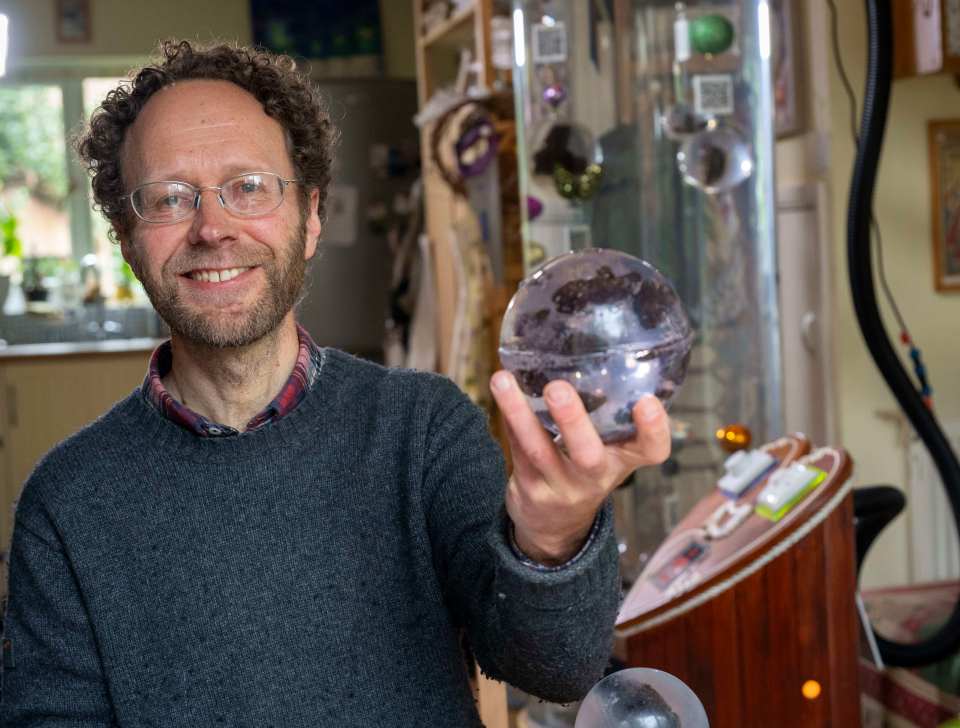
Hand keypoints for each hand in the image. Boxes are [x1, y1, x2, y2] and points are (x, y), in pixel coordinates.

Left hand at [490, 370, 670, 565]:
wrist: (556, 526)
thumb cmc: (587, 470)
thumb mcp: (611, 450)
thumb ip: (610, 413)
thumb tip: (593, 347)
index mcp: (624, 460)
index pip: (652, 451)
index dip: (654, 429)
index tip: (647, 402)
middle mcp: (596, 477)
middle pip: (589, 456)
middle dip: (573, 421)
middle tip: (557, 388)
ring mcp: (561, 486)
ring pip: (539, 451)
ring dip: (519, 413)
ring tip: (503, 380)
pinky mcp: (531, 488)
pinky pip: (517, 448)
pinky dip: (508, 417)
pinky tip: (500, 388)